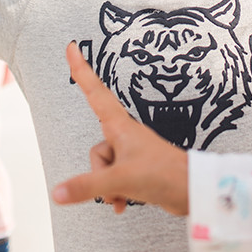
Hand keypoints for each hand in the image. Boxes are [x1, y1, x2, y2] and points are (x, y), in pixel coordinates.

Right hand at [52, 42, 189, 215]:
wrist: (192, 189)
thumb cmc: (163, 174)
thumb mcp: (119, 180)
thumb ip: (87, 186)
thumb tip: (59, 193)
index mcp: (120, 126)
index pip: (94, 91)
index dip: (81, 70)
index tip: (72, 47)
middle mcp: (124, 135)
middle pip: (96, 150)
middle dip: (97, 173)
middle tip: (115, 185)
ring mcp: (131, 152)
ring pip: (104, 168)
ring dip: (109, 187)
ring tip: (125, 194)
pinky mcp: (137, 169)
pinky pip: (115, 179)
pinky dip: (116, 193)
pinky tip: (123, 204)